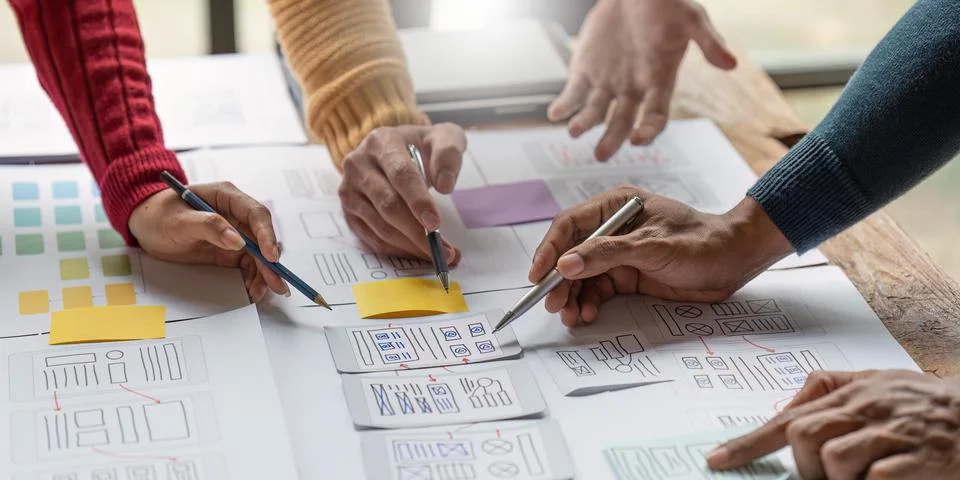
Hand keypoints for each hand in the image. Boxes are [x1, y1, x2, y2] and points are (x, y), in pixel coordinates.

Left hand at [129, 182, 287, 302]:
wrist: (145, 225)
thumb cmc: (159, 216)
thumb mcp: (179, 221)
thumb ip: (209, 227)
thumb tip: (238, 241)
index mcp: (226, 196)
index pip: (255, 214)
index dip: (267, 235)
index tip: (270, 257)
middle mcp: (236, 214)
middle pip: (262, 237)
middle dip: (270, 262)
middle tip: (277, 283)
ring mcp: (235, 233)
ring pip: (258, 254)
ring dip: (263, 274)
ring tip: (259, 292)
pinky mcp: (230, 250)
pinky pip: (248, 264)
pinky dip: (252, 278)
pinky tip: (251, 290)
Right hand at [339, 124, 464, 262]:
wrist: (395, 148)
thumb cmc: (421, 146)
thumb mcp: (443, 137)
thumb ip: (448, 154)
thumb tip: (445, 186)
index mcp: (382, 142)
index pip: (400, 174)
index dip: (418, 201)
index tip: (436, 224)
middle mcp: (358, 164)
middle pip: (388, 204)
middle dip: (418, 232)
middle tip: (444, 250)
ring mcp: (349, 189)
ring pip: (379, 226)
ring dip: (410, 245)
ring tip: (438, 253)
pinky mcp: (348, 210)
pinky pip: (372, 238)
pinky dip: (397, 250)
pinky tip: (417, 252)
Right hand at [529, 186, 791, 326]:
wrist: (735, 262)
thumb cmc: (701, 242)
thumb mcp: (652, 247)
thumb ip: (607, 254)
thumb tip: (565, 265)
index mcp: (615, 206)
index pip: (570, 226)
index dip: (549, 250)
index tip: (538, 275)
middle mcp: (612, 228)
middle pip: (571, 253)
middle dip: (559, 280)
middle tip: (551, 303)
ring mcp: (618, 253)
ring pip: (581, 275)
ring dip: (572, 295)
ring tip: (568, 315)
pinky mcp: (627, 275)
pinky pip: (597, 289)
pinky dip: (588, 302)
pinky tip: (586, 314)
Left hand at [550, 0, 735, 158]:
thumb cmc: (667, 5)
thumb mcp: (692, 18)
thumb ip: (708, 42)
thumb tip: (731, 63)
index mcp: (659, 82)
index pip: (656, 116)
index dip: (648, 130)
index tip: (638, 139)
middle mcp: (632, 88)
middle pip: (622, 122)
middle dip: (612, 139)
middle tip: (603, 155)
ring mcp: (608, 82)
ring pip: (595, 112)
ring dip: (584, 124)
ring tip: (575, 131)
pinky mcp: (585, 70)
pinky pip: (574, 93)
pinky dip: (564, 105)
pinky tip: (556, 113)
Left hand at [708, 370, 959, 479]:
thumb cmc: (926, 404)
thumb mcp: (878, 384)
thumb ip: (831, 390)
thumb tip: (786, 409)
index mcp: (853, 391)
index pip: (788, 416)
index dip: (749, 441)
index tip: (716, 459)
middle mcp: (869, 407)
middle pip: (803, 434)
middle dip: (804, 467)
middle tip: (825, 479)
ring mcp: (895, 432)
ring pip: (834, 458)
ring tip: (861, 479)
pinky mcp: (922, 458)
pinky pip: (874, 478)